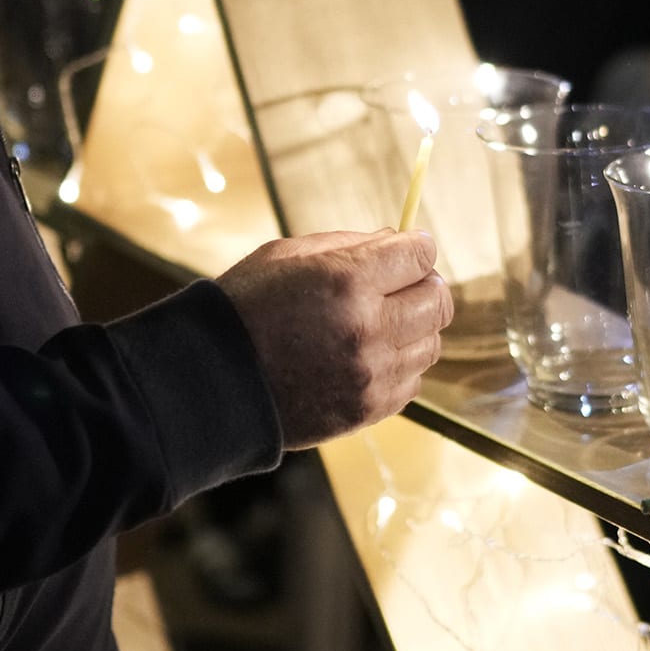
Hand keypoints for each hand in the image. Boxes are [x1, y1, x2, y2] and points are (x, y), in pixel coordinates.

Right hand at [216, 229, 450, 449]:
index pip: (421, 256)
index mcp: (347, 280)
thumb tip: (397, 241)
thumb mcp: (286, 255)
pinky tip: (368, 356)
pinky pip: (412, 381)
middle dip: (423, 286)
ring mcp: (371, 374)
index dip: (416, 249)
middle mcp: (368, 328)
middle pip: (438, 300)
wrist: (211, 382)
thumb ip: (349, 245)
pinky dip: (399, 365)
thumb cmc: (244, 309)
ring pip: (431, 343)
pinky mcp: (368, 409)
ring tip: (379, 324)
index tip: (408, 251)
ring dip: (413, 328)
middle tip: (400, 286)